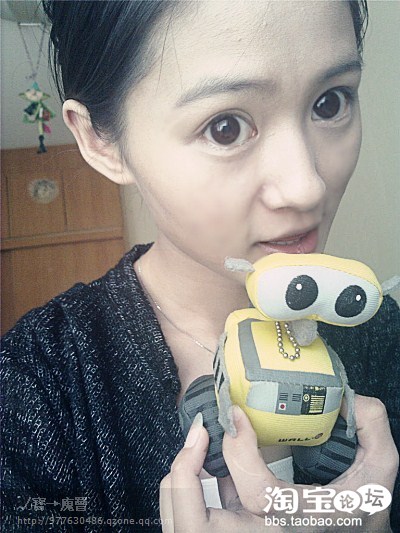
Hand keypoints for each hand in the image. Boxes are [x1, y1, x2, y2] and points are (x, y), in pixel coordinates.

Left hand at [160, 395, 397, 531]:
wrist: (354, 528)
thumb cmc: (362, 502)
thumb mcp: (378, 465)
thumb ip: (370, 426)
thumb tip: (350, 398)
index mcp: (297, 516)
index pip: (257, 495)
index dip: (239, 453)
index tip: (237, 414)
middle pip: (199, 525)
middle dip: (185, 475)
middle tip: (198, 433)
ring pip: (187, 524)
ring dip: (180, 482)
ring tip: (195, 444)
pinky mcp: (236, 528)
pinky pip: (195, 517)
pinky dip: (190, 489)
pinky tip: (211, 462)